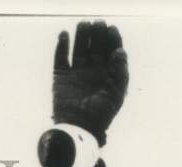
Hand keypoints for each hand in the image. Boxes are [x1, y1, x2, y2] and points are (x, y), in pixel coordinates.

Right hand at [52, 21, 128, 146]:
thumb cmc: (100, 115)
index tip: (112, 29)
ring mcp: (77, 72)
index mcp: (108, 75)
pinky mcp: (61, 76)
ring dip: (81, 35)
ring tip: (84, 24)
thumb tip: (120, 51)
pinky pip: (61, 56)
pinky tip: (65, 35)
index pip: (112, 51)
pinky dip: (62, 45)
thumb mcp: (115, 94)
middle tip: (98, 23)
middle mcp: (93, 71)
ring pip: (79, 47)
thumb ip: (119, 72)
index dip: (112, 39)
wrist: (78, 128)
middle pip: (96, 46)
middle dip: (97, 34)